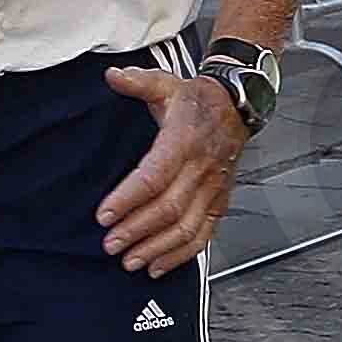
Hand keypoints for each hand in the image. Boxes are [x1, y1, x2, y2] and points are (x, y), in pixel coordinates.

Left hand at [94, 65, 248, 275]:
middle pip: (168, 208)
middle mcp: (201, 169)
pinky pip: (203, 236)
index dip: (128, 198)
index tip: (104, 215)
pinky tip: (158, 266)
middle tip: (110, 244)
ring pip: (186, 227)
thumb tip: (113, 75)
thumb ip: (138, 81)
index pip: (154, 176)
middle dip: (136, 230)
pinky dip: (181, 255)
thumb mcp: (167, 83)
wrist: (238, 107)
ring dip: (157, 248)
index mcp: (184, 141)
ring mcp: (212, 189)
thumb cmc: (197, 100)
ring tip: (130, 260)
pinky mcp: (219, 203)